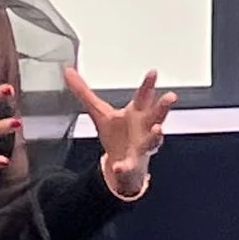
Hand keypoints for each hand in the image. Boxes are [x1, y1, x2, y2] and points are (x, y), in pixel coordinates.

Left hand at [69, 65, 172, 200]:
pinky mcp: (133, 164)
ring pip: (153, 139)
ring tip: (157, 130)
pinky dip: (124, 167)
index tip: (153, 72)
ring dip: (156, 135)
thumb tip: (68, 72)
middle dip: (163, 106)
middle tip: (170, 97)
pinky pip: (129, 166)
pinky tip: (119, 167)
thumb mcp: (99, 111)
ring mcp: (142, 146)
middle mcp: (144, 127)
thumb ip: (84, 92)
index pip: (144, 95)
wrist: (124, 164)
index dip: (148, 84)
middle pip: (157, 114)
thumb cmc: (117, 134)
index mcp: (137, 112)